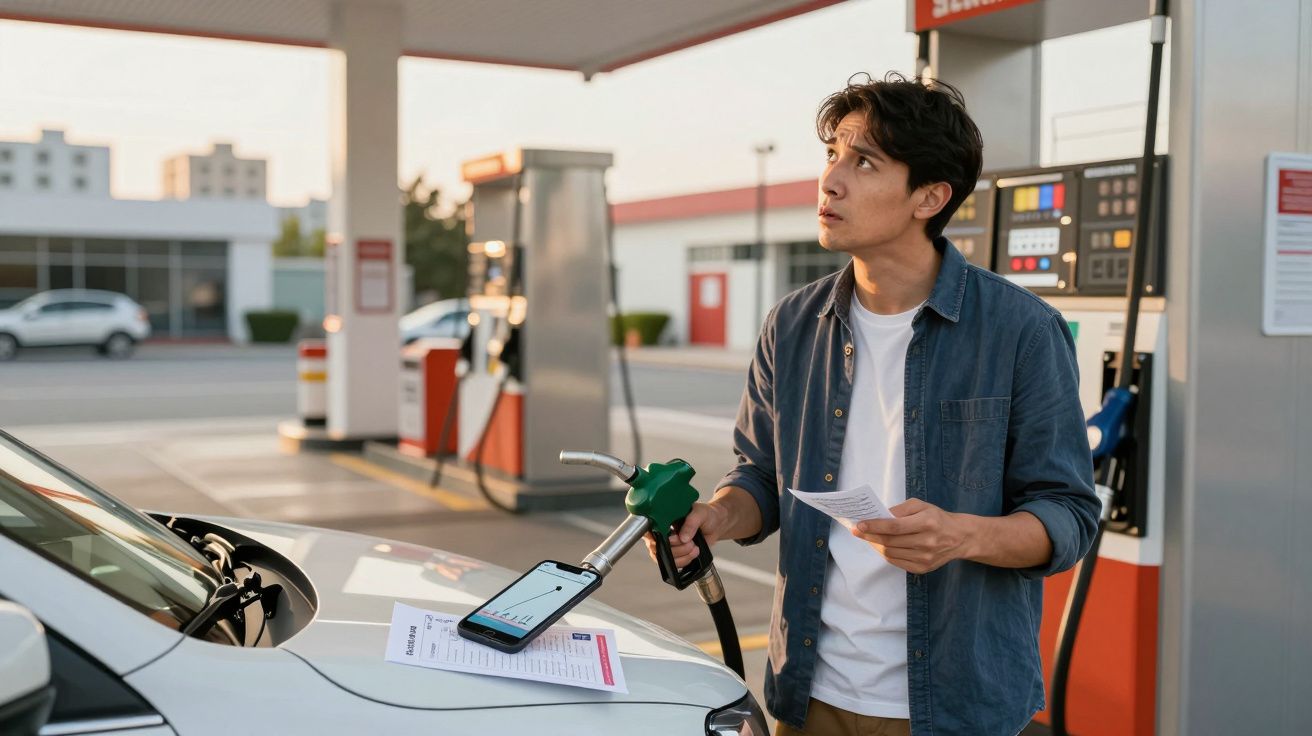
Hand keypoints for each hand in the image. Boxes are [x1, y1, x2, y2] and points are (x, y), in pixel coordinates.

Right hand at [644, 501, 728, 568]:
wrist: (716, 524)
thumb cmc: (706, 514)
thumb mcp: (700, 513)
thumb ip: (691, 523)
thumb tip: (682, 537)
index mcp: (662, 518)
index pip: (648, 530)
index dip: (657, 537)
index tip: (672, 538)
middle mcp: (661, 532)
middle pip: (657, 548)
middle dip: (676, 548)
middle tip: (690, 542)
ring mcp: (668, 545)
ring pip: (665, 558)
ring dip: (682, 555)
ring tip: (694, 547)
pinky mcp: (676, 554)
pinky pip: (674, 564)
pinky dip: (685, 560)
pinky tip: (694, 552)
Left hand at [852, 498, 972, 573]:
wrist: (960, 538)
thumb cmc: (937, 518)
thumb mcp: (921, 505)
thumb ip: (900, 509)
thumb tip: (879, 515)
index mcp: (927, 523)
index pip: (895, 526)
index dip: (875, 526)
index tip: (859, 525)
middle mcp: (927, 542)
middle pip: (890, 541)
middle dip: (870, 536)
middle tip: (857, 531)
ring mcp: (925, 558)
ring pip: (891, 553)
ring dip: (875, 545)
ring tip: (867, 537)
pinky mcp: (923, 568)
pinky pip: (897, 562)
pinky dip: (886, 553)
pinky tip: (881, 546)